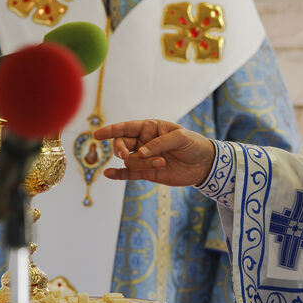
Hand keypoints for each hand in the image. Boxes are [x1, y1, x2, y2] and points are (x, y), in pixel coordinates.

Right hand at [95, 119, 215, 186]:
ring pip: (130, 161)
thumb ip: (159, 143)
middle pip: (122, 144)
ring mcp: (144, 158)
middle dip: (120, 149)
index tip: (97, 134)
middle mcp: (143, 142)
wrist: (204, 164)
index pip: (126, 128)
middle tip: (126, 155)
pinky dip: (118, 174)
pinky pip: (129, 174)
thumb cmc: (193, 144)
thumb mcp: (180, 138)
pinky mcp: (147, 172)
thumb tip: (140, 153)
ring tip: (161, 162)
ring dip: (141, 163)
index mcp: (150, 128)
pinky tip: (108, 174)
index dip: (111, 130)